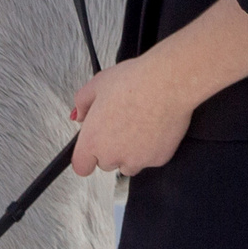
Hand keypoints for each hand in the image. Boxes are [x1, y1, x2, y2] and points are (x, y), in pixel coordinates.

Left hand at [68, 55, 197, 177]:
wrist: (167, 84)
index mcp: (93, 140)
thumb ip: (82, 103)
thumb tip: (80, 115)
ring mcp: (137, 160)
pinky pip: (150, 159)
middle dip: (110, 149)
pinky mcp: (158, 160)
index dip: (86, 157)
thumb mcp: (97, 84)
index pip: (81, 166)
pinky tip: (153, 127)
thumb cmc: (134, 82)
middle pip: (106, 164)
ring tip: (137, 126)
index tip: (91, 150)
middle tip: (120, 125)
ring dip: (130, 153)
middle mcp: (113, 155)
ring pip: (129, 165)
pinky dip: (151, 148)